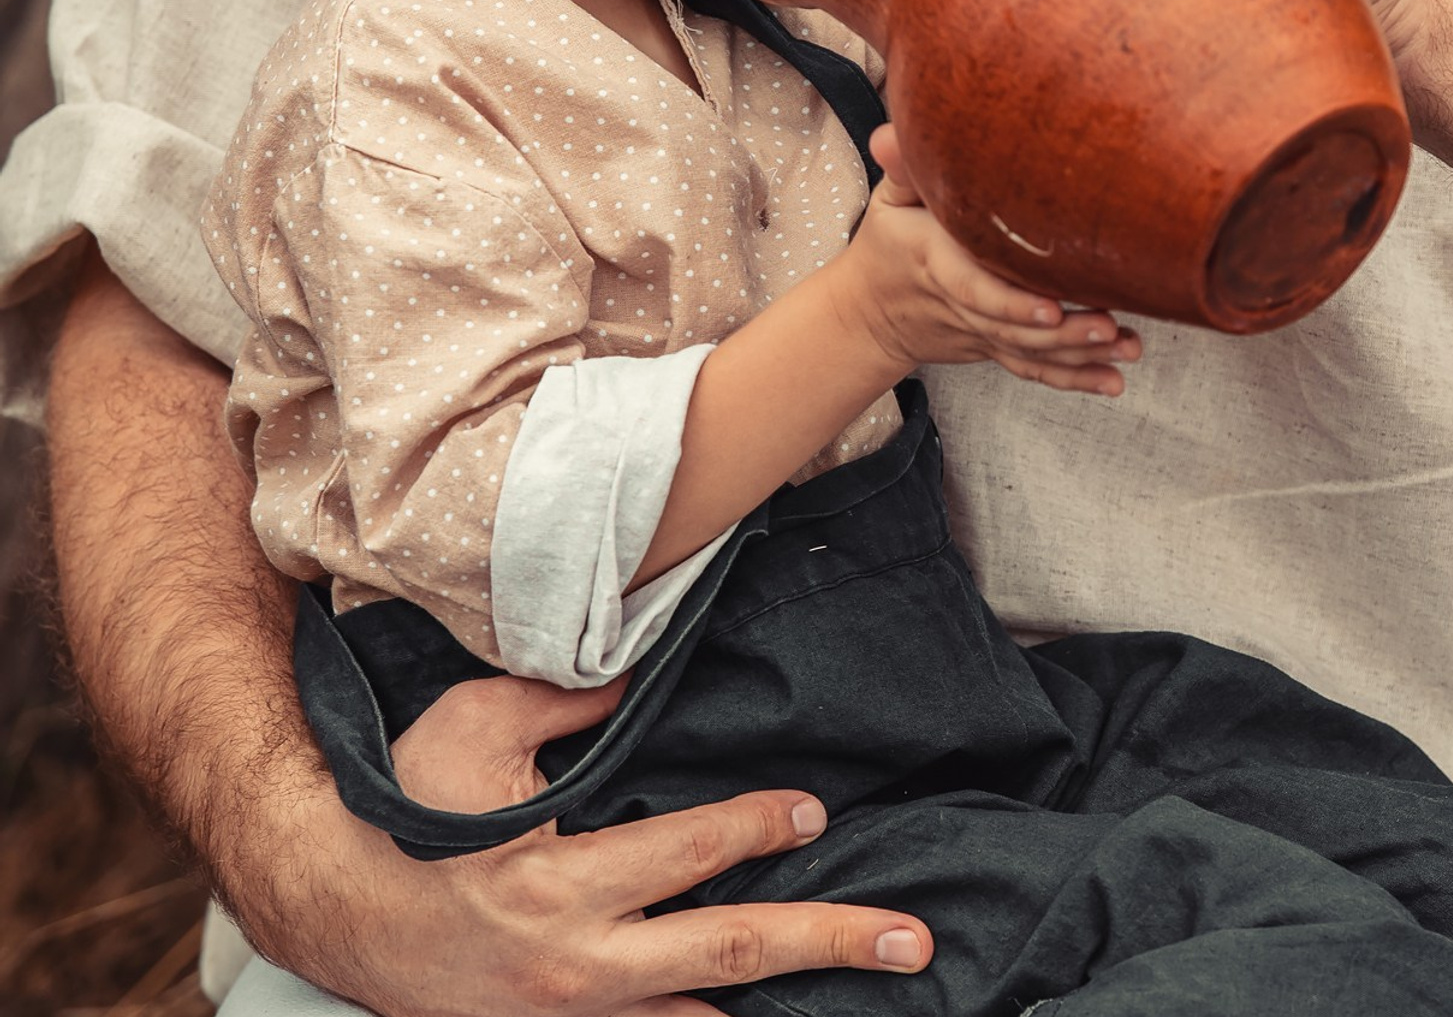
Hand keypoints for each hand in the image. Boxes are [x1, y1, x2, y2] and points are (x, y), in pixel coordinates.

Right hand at [313, 671, 934, 1016]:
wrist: (334, 907)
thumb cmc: (406, 809)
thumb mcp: (476, 729)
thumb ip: (571, 702)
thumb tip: (645, 674)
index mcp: (562, 884)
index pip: (693, 851)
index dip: (761, 825)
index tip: (814, 809)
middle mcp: (579, 965)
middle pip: (734, 952)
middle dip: (831, 942)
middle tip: (913, 944)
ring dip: (781, 1006)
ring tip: (864, 994)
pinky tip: (752, 1011)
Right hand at [837, 125, 1140, 395]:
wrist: (870, 312)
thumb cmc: (887, 244)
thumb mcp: (888, 201)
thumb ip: (903, 169)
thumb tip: (891, 134)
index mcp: (938, 263)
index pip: (975, 289)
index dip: (1013, 303)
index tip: (1053, 306)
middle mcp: (963, 304)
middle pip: (1015, 328)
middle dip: (1066, 333)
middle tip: (1111, 326)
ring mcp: (982, 331)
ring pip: (1031, 351)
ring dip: (1080, 355)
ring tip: (1125, 348)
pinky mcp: (996, 346)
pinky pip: (1034, 368)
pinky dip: (1074, 377)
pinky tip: (1113, 380)